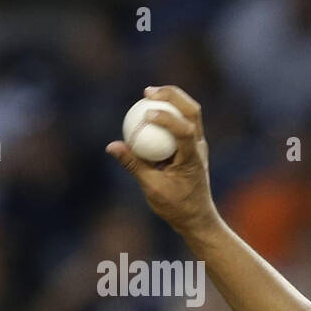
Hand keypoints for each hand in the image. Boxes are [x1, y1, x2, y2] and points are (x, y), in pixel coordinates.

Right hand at [106, 86, 218, 237]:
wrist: (197, 217)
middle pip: (192, 111)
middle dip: (172, 96)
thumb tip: (112, 146)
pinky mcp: (192, 145)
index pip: (184, 130)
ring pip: (191, 112)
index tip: (146, 114)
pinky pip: (182, 121)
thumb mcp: (152, 188)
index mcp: (193, 159)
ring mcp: (198, 145)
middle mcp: (199, 147)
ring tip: (148, 93)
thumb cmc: (176, 207)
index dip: (166, 118)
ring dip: (172, 99)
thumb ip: (133, 165)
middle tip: (147, 92)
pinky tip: (149, 109)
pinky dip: (168, 111)